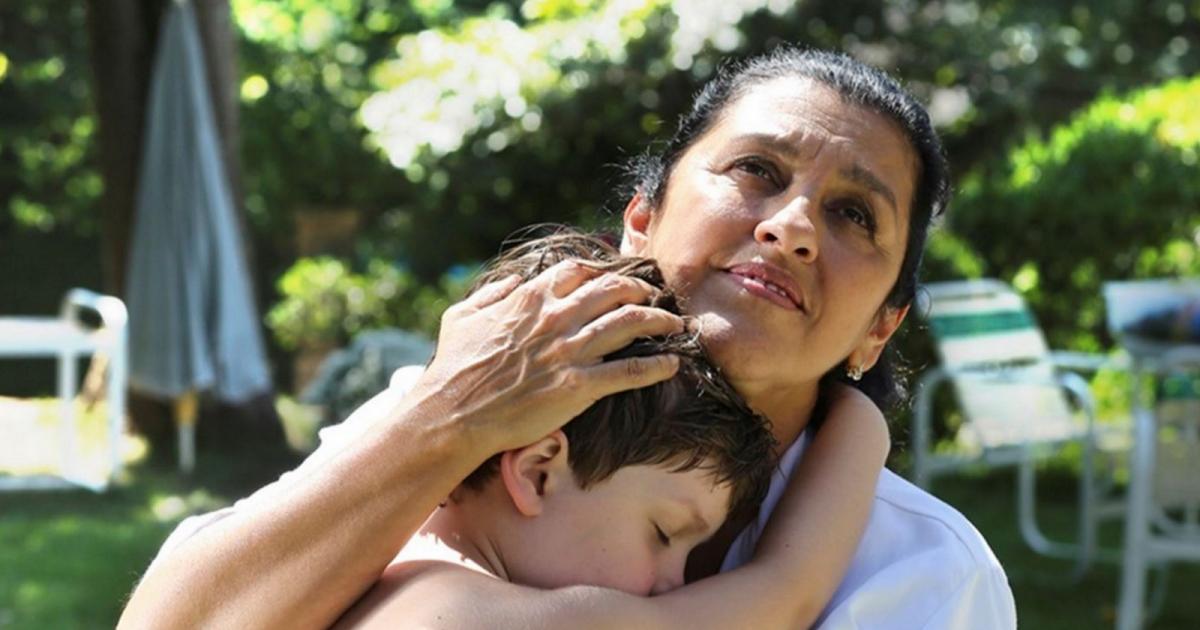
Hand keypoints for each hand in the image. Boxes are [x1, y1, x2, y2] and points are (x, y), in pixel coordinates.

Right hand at [410, 259, 683, 452]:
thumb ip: (492, 293)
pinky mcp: (578, 387)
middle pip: (614, 290)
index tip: (618, 278)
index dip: (605, 271)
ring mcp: (569, 352)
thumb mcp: (462, 316)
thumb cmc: (453, 366)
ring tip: (676, 324)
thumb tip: (514, 281)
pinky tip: (672, 365)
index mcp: (530, 298)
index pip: (580, 271)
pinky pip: (627, 372)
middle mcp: (555, 318)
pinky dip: (655, 367)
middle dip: (641, 290)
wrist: (453, 412)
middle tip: (655, 296)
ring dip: (659, 320)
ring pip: (629, 323)